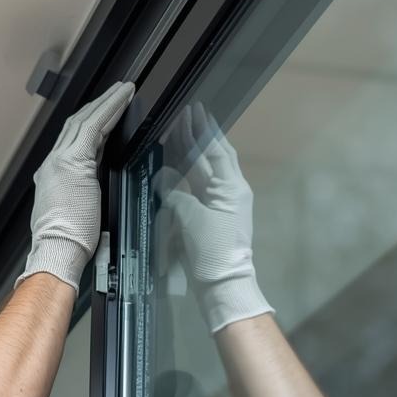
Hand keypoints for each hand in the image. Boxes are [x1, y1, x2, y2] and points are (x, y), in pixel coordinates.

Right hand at [17, 81, 136, 292]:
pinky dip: (109, 110)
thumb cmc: (68, 243)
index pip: (73, 141)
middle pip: (75, 125)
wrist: (57, 251)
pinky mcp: (73, 162)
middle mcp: (52, 163)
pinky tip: (122, 99)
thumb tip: (96, 191)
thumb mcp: (75, 212)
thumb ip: (83, 194)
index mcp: (52, 176)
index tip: (105, 114)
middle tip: (115, 92)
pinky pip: (94, 127)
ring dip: (106, 102)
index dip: (90, 124)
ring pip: (85, 121)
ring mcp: (60, 161)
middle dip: (97, 106)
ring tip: (123, 90)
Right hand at [157, 103, 272, 332]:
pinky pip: (197, 188)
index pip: (217, 150)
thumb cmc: (214, 253)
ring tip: (178, 132)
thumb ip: (177, 194)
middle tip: (184, 114)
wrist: (222, 286)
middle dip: (197, 136)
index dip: (204, 130)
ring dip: (191, 152)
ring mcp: (220, 205)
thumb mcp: (193, 219)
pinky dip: (186, 174)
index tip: (193, 110)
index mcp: (232, 187)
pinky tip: (175, 165)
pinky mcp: (210, 218)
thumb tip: (164, 178)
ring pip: (204, 171)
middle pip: (211, 157)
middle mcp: (229, 192)